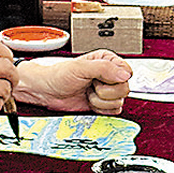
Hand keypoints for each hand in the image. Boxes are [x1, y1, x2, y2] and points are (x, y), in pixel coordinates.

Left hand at [15, 49, 131, 113]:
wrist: (46, 91)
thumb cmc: (58, 75)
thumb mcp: (80, 67)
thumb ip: (104, 68)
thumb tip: (124, 74)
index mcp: (107, 61)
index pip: (127, 71)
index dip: (115, 78)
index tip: (100, 78)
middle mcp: (109, 75)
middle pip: (124, 89)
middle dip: (105, 91)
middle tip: (90, 86)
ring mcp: (107, 91)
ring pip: (118, 102)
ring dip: (99, 101)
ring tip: (87, 93)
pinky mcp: (103, 104)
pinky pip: (113, 111)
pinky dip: (99, 109)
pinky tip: (89, 101)